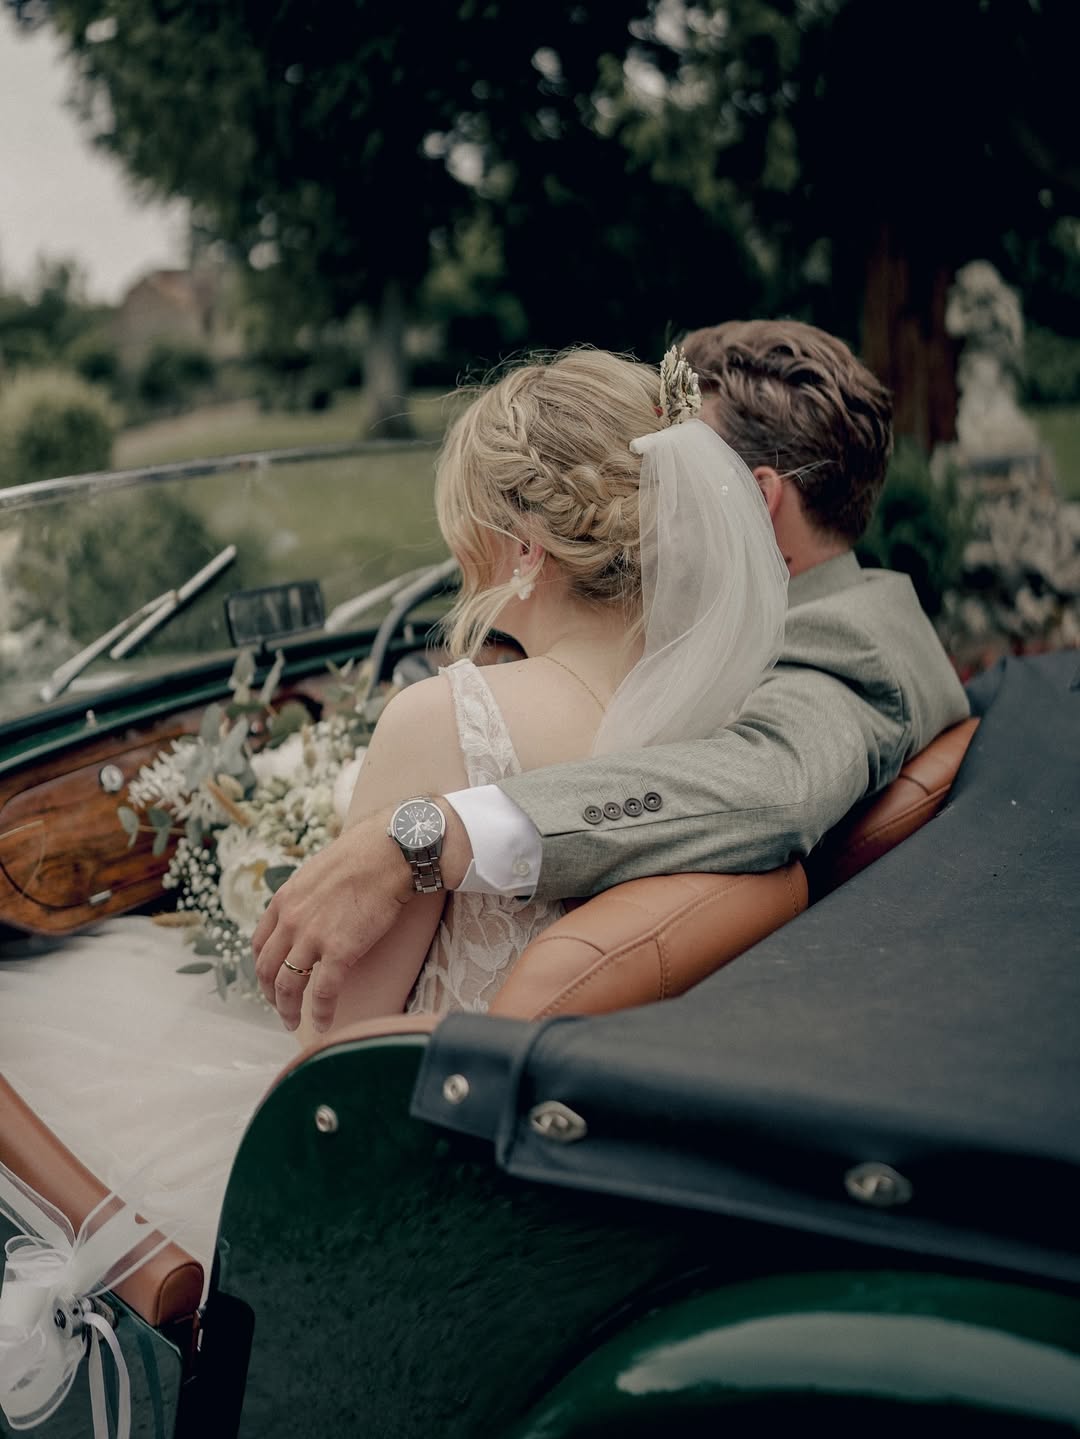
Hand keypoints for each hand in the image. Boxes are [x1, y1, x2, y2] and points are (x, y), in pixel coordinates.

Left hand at [252, 807, 412, 1031]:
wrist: (388, 853)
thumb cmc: (362, 856)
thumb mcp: (318, 872)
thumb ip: (306, 896)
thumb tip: (314, 910)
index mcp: (284, 900)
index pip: (260, 943)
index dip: (262, 967)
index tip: (270, 980)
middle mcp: (291, 921)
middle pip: (268, 968)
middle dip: (270, 994)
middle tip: (280, 1008)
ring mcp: (313, 937)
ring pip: (288, 986)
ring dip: (288, 1010)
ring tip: (294, 1023)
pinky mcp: (339, 951)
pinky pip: (323, 992)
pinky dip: (320, 1012)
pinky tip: (324, 1023)